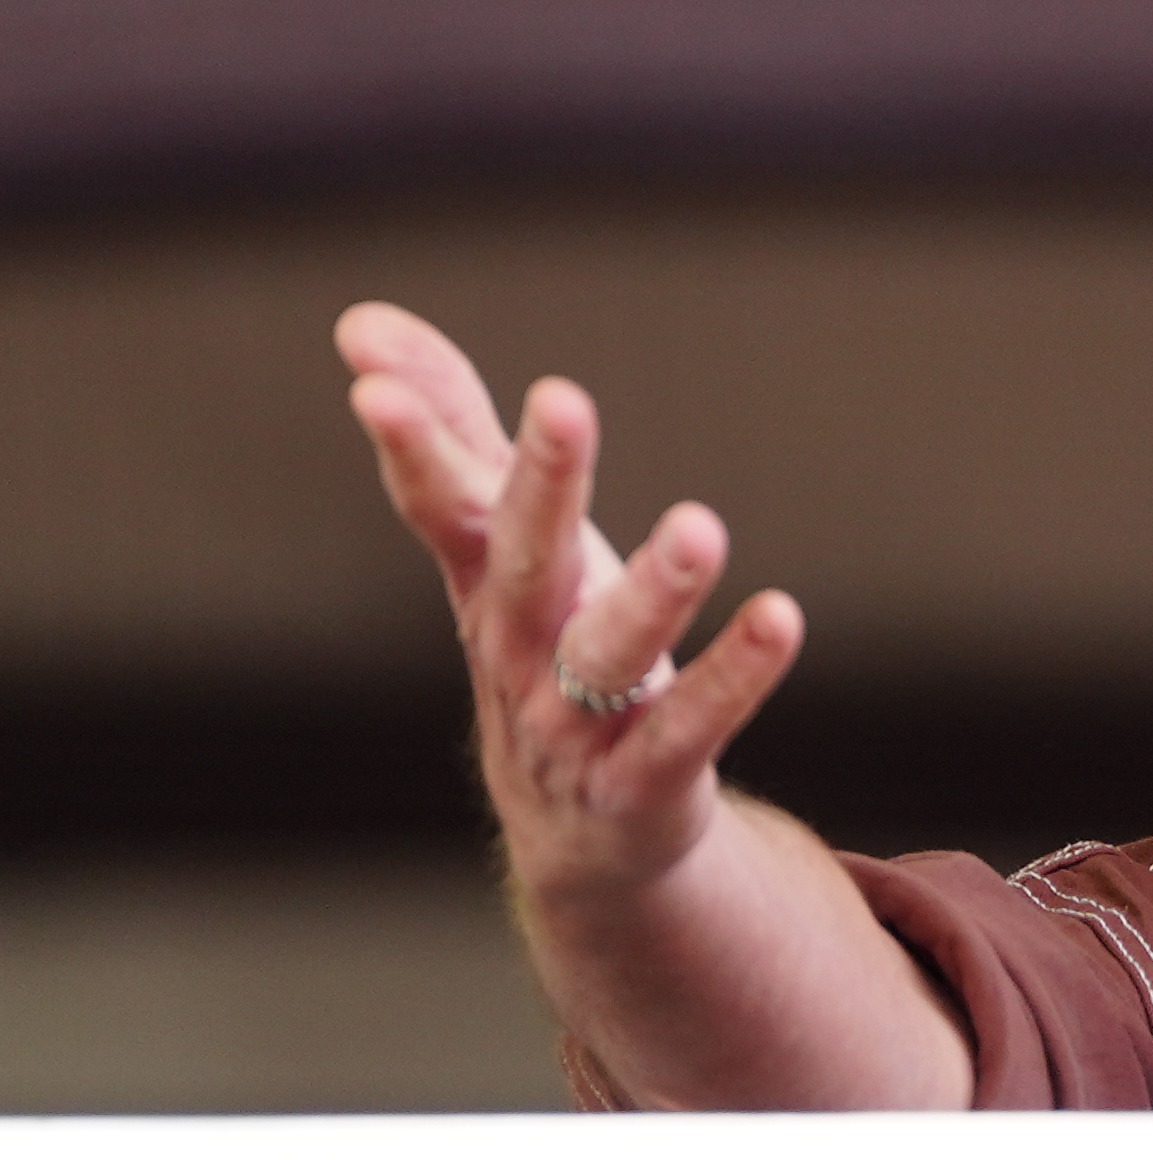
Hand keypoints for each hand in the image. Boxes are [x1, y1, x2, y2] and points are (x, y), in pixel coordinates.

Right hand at [336, 303, 802, 903]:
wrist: (578, 834)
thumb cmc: (546, 652)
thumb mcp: (504, 546)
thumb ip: (453, 434)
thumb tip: (364, 325)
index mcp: (488, 587)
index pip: (443, 506)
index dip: (412, 447)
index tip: (373, 384)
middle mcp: (518, 653)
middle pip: (523, 564)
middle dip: (540, 484)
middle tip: (559, 400)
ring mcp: (573, 727)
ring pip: (604, 654)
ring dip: (653, 592)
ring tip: (701, 527)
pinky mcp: (641, 782)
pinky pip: (686, 730)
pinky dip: (731, 678)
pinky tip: (781, 618)